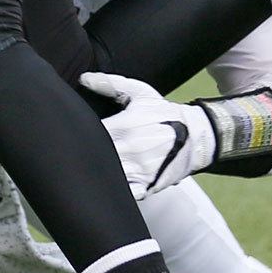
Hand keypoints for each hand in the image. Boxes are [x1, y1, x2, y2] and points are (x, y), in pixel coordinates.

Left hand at [79, 72, 215, 198]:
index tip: (74, 133)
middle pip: (95, 156)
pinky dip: (117, 189)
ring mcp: (138, 171)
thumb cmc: (165, 113)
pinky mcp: (146, 186)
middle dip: (85, 153)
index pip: (90, 133)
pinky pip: (124, 193)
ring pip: (107, 175)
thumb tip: (84, 78)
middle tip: (80, 150)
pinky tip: (111, 182)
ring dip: (99, 171)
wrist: (197, 136)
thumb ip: (110, 84)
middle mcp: (129, 150)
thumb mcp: (140, 92)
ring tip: (94, 165)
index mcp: (124, 126)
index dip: (78, 134)